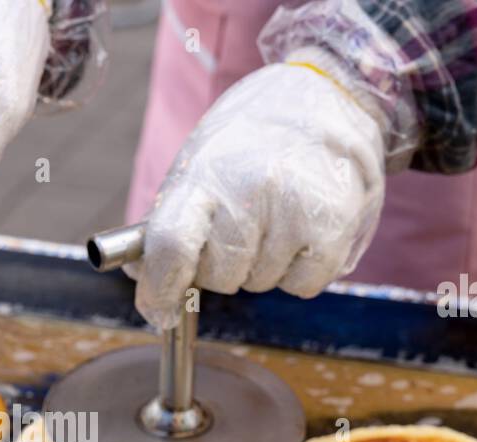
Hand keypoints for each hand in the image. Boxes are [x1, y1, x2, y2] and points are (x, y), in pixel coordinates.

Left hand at [125, 62, 388, 329]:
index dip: (160, 289)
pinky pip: (301, 286)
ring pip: (259, 284)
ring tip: (278, 217)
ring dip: (263, 265)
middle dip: (222, 266)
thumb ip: (170, 221)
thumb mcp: (201, 162)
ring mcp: (295, 211)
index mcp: (206, 173)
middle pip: (217, 277)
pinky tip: (304, 231)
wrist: (329, 95)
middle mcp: (250, 191)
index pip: (171, 245)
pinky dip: (299, 272)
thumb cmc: (253, 137)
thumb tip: (142, 278)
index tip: (159, 311)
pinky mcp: (335, 230)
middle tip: (241, 225)